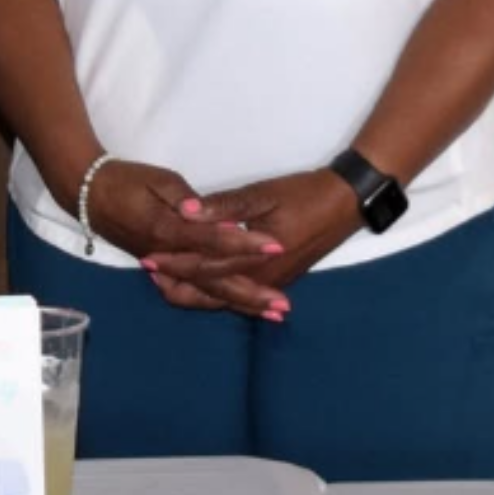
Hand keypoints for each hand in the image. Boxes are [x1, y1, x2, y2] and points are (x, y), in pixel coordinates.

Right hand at [86, 161, 289, 319]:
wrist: (89, 195)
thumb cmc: (125, 180)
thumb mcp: (156, 178)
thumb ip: (180, 195)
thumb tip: (202, 211)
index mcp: (167, 230)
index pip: (213, 240)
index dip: (245, 242)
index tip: (276, 245)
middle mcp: (167, 256)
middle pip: (214, 279)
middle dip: (251, 292)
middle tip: (283, 305)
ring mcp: (165, 267)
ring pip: (205, 292)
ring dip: (239, 303)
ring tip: (271, 314)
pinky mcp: (164, 270)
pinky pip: (192, 293)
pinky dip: (217, 301)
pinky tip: (238, 306)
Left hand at [143, 171, 362, 314]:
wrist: (346, 203)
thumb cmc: (303, 195)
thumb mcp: (262, 195)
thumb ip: (223, 206)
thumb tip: (185, 212)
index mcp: (254, 259)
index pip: (204, 267)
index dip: (174, 263)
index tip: (148, 257)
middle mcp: (261, 280)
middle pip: (211, 291)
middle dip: (178, 283)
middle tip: (150, 274)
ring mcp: (272, 283)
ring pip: (226, 299)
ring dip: (196, 294)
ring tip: (167, 286)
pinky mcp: (279, 280)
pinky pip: (241, 296)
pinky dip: (219, 295)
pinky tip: (206, 291)